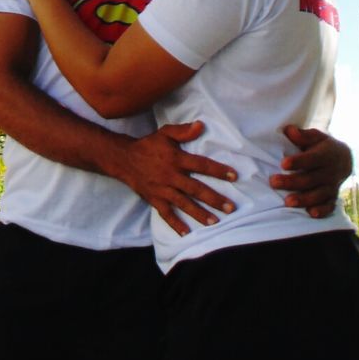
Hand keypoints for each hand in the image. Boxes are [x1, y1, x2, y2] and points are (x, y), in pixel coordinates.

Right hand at [110, 122, 237, 236]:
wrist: (124, 159)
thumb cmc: (148, 145)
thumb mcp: (165, 133)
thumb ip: (183, 131)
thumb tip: (201, 125)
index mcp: (176, 158)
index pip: (201, 165)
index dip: (218, 170)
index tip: (234, 176)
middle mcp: (170, 175)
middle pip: (195, 189)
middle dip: (214, 199)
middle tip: (231, 208)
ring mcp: (162, 189)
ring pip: (183, 203)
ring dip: (199, 213)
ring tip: (215, 222)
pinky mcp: (154, 199)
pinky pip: (166, 214)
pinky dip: (175, 224)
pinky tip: (186, 233)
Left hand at [270, 125, 351, 217]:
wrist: (344, 159)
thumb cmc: (321, 146)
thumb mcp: (316, 136)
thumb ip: (303, 135)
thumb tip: (289, 130)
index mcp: (325, 155)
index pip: (311, 159)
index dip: (298, 161)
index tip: (283, 163)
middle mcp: (329, 172)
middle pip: (310, 179)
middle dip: (292, 182)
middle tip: (273, 182)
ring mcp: (332, 186)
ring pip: (318, 195)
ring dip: (303, 199)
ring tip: (287, 202)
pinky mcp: (332, 197)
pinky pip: (329, 206)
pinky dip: (322, 211)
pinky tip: (311, 214)